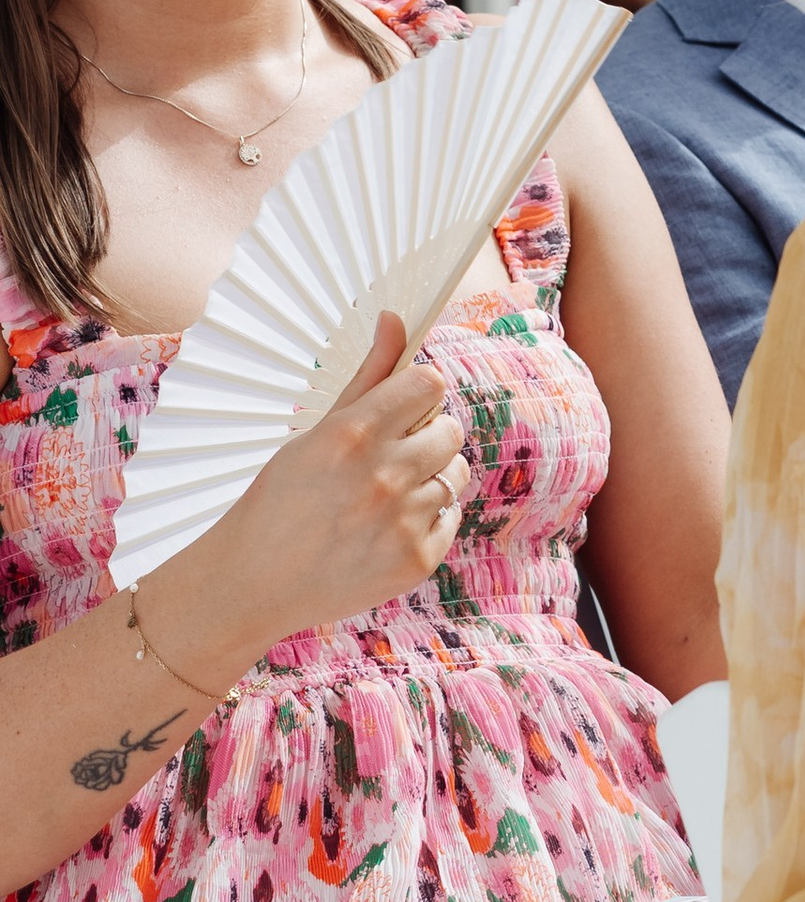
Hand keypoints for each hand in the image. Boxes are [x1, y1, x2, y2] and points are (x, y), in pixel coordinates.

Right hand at [152, 312, 469, 683]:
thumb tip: (395, 317)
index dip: (417, 396)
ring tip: (382, 498)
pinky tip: (385, 530)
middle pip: (451, 428)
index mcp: (353, 434)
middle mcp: (383, 476)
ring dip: (429, 480)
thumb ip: (367, 376)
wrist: (252, 584)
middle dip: (426, 438)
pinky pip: (451, 517)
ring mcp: (403, 522)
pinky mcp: (417, 560)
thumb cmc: (281, 499)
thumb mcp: (316, 431)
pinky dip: (428, 520)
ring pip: (456, 473)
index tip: (401, 412)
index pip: (429, 385)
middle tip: (387, 460)